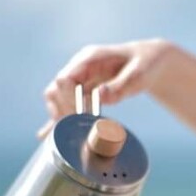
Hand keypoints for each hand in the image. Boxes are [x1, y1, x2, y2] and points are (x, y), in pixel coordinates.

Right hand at [37, 38, 172, 139]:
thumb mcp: (138, 76)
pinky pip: (65, 105)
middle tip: (80, 127)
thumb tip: (99, 95)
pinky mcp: (83, 91)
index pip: (64, 80)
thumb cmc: (146, 65)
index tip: (83, 114)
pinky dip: (58, 119)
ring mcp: (79, 79)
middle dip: (64, 111)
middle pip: (56, 90)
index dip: (70, 99)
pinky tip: (45, 136)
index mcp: (89, 59)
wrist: (150, 61)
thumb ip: (119, 86)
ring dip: (61, 116)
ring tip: (72, 133)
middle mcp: (79, 68)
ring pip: (56, 99)